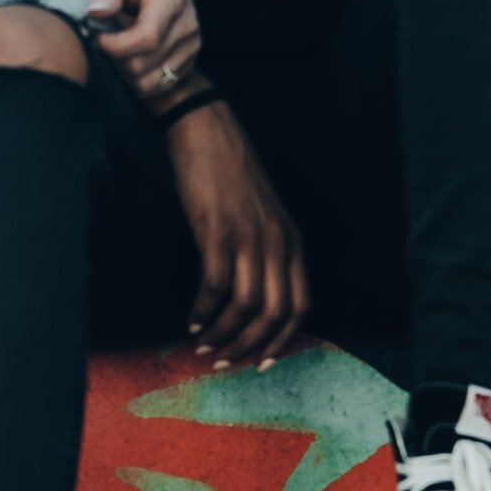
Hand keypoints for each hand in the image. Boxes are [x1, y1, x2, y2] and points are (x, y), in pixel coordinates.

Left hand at [85, 0, 199, 100]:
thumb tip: (97, 12)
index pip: (147, 38)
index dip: (116, 46)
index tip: (98, 36)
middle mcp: (188, 25)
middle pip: (145, 64)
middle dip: (116, 58)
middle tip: (105, 38)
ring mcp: (192, 44)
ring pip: (151, 81)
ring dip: (125, 71)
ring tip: (119, 46)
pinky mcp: (189, 59)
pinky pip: (159, 85)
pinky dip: (138, 78)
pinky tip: (131, 54)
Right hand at [169, 99, 308, 366]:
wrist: (205, 129)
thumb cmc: (229, 169)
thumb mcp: (263, 212)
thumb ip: (266, 247)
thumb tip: (254, 292)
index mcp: (292, 241)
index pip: (300, 306)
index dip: (283, 340)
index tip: (261, 361)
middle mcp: (276, 243)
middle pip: (275, 314)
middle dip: (250, 346)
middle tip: (224, 361)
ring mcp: (248, 237)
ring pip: (245, 306)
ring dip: (224, 334)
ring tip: (203, 345)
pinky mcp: (216, 231)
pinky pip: (214, 286)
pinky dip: (203, 310)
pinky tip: (190, 319)